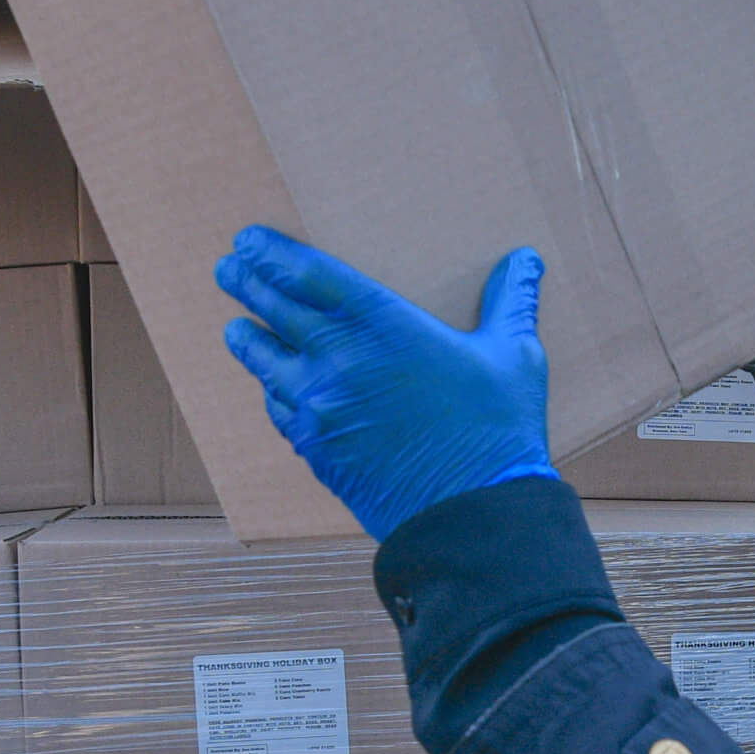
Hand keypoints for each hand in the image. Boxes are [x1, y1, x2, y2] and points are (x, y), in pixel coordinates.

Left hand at [216, 226, 557, 540]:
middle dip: (246, 284)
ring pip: (264, 362)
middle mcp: (339, 359)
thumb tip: (526, 259)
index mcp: (384, 324)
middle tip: (228, 269)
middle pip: (274, 310)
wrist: (472, 513)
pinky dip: (272, 392)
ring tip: (237, 327)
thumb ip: (511, 300)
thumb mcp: (514, 356)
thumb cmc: (498, 431)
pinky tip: (272, 387)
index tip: (248, 241)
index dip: (271, 253)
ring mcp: (320, 407)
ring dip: (247, 339)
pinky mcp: (316, 448)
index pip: (308, 274)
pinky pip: (280, 410)